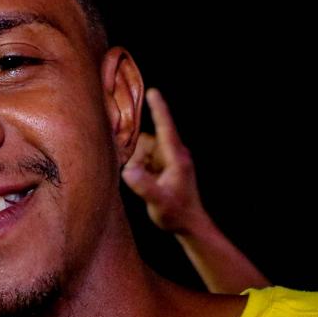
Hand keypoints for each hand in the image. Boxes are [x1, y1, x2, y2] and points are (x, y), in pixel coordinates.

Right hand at [120, 89, 204, 234]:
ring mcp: (170, 160)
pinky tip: (145, 182)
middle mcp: (175, 155)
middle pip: (149, 141)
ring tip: (145, 183)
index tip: (153, 92)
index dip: (159, 109)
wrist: (190, 224)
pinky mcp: (166, 166)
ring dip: (138, 163)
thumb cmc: (176, 214)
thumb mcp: (158, 202)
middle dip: (137, 153)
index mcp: (176, 158)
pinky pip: (147, 158)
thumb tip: (128, 170)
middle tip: (136, 174)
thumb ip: (144, 186)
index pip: (166, 128)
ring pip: (145, 150)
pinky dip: (140, 167)